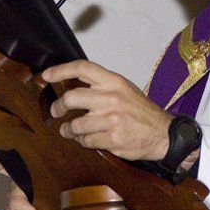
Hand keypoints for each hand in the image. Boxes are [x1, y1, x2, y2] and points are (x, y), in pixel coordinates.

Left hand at [42, 60, 172, 160]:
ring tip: (70, 130)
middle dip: (58, 107)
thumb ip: (100, 84)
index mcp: (114, 81)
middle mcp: (112, 97)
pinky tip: (86, 139)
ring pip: (76, 124)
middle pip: (71, 98)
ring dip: (69, 130)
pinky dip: (82, 141)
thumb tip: (71, 83)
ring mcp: (112, 119)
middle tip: (56, 111)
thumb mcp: (123, 88)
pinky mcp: (113, 138)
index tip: (46, 75)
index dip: (61, 70)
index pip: (82, 68)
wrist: (163, 133)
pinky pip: (86, 141)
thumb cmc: (139, 111)